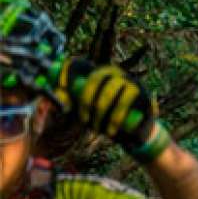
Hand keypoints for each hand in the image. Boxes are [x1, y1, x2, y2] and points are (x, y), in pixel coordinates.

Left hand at [56, 58, 170, 163]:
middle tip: (85, 121)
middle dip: (87, 101)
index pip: (81, 66)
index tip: (60, 88)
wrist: (138, 132)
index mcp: (99, 72)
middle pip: (96, 79)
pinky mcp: (142, 93)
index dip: (70, 73)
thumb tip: (55, 95)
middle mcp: (114, 71)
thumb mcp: (88, 110)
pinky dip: (115, 118)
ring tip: (99, 129)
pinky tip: (111, 130)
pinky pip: (124, 103)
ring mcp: (129, 80)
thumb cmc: (108, 119)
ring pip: (109, 92)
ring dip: (101, 112)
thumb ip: (72, 102)